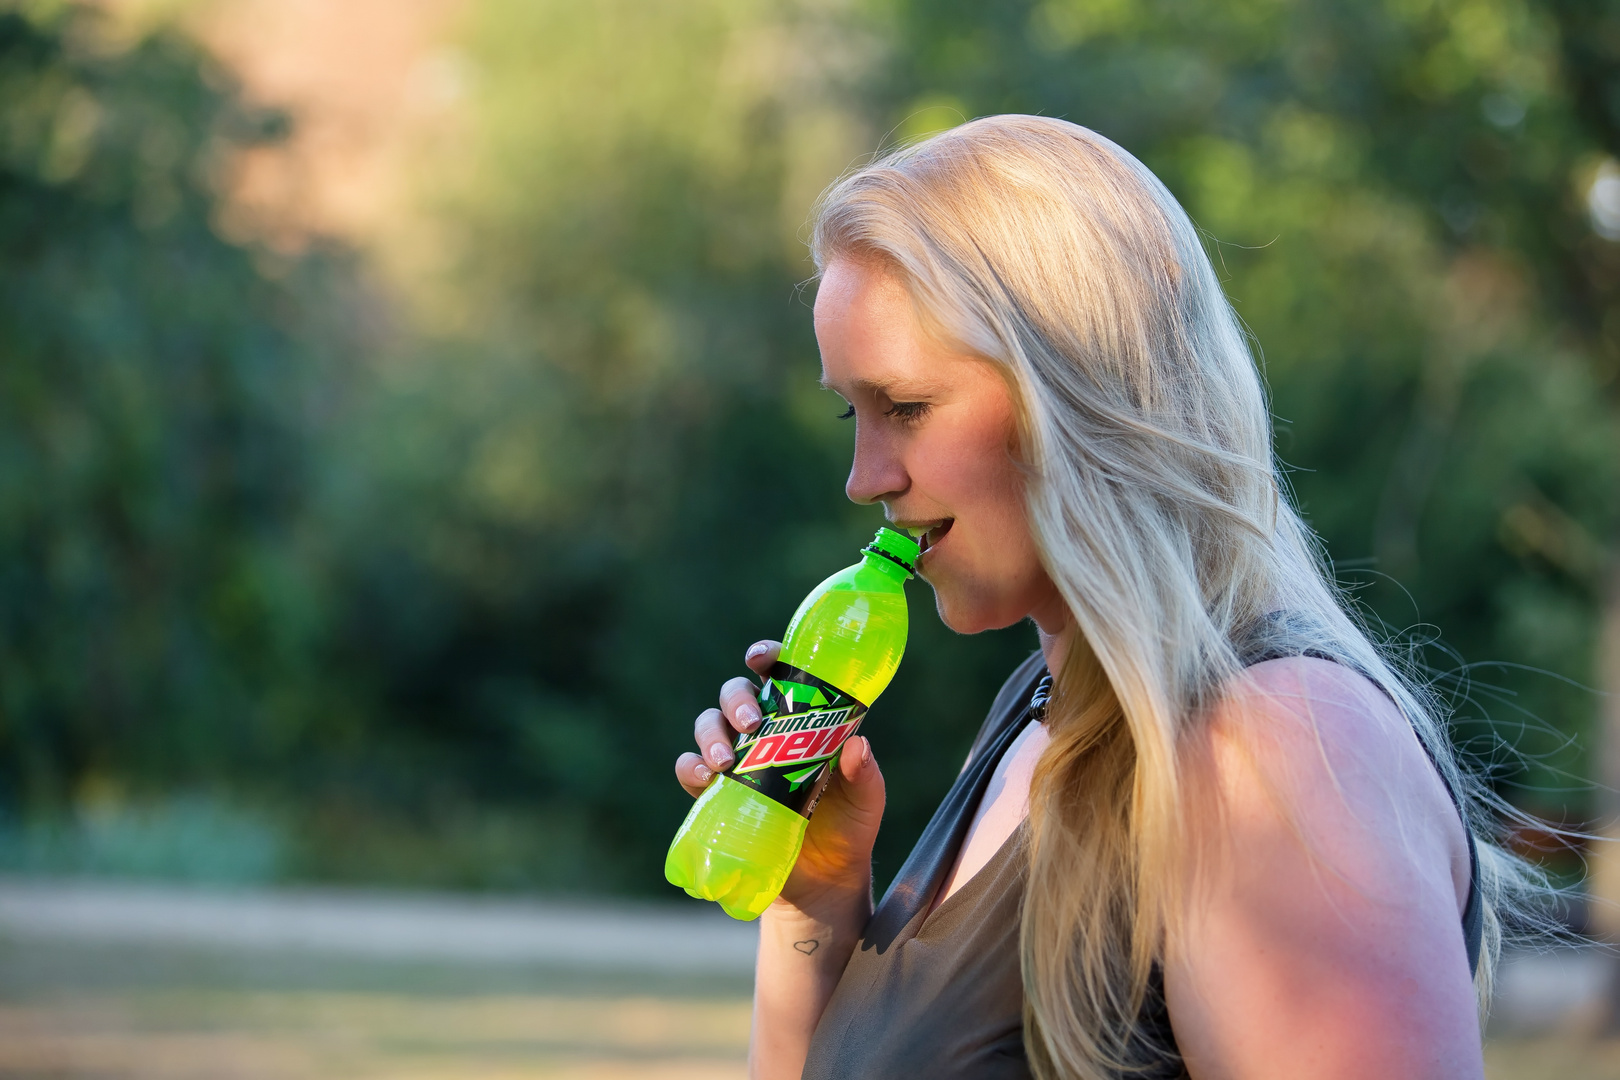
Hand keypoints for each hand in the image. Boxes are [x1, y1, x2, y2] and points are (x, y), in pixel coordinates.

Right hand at [674, 641, 884, 913]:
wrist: (824, 883)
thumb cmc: (849, 829)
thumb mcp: (866, 801)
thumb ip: (864, 774)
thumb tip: (857, 746)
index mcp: (800, 720)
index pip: (778, 674)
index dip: (765, 656)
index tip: (760, 658)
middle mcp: (764, 733)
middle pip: (736, 694)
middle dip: (737, 700)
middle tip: (751, 722)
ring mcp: (738, 762)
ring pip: (708, 725)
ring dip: (711, 733)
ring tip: (725, 760)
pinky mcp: (717, 794)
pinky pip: (690, 770)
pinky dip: (690, 767)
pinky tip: (703, 777)